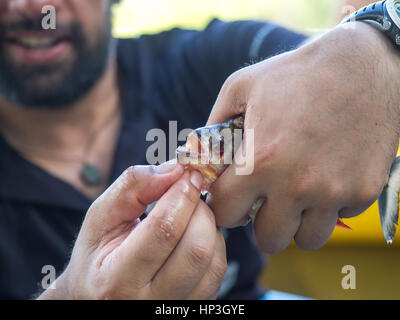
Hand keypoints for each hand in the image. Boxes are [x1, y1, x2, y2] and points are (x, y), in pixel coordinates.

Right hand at [39, 161, 226, 299]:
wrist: (99, 298)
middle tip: (190, 194)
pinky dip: (213, 245)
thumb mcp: (101, 217)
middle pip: (196, 249)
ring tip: (190, 215)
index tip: (188, 174)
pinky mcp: (194, 308)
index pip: (163, 231)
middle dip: (199, 210)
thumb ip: (132, 186)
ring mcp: (175, 310)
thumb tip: (175, 170)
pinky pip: (218, 272)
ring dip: (209, 227)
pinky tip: (194, 235)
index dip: (181, 195)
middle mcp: (149, 303)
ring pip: (214, 262)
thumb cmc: (97, 255)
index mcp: (117, 280)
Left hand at [207, 22, 399, 252]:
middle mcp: (295, 185)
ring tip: (295, 197)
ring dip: (296, 223)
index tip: (230, 199)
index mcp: (259, 161)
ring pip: (306, 239)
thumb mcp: (240, 87)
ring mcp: (333, 192)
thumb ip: (213, 124)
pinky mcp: (364, 191)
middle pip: (267, 239)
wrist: (361, 65)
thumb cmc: (295, 74)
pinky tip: (326, 179)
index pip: (225, 213)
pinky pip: (338, 218)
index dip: (223, 206)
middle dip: (260, 224)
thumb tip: (199, 154)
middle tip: (264, 203)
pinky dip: (328, 207)